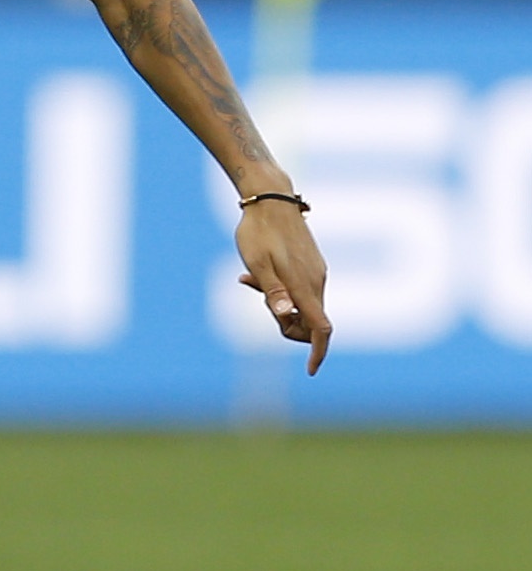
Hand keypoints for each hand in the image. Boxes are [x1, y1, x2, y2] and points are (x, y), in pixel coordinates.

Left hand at [236, 200, 330, 372]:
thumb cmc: (258, 232)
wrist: (270, 199)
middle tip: (256, 297)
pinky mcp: (312, 265)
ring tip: (249, 279)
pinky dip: (282, 292)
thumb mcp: (256, 263)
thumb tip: (284, 315)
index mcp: (305, 285)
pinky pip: (301, 291)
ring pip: (303, 306)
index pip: (321, 328)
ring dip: (279, 305)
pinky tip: (253, 276)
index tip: (311, 371)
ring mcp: (317, 272)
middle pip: (310, 322)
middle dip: (285, 323)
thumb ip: (271, 290)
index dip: (317, 352)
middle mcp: (318, 281)